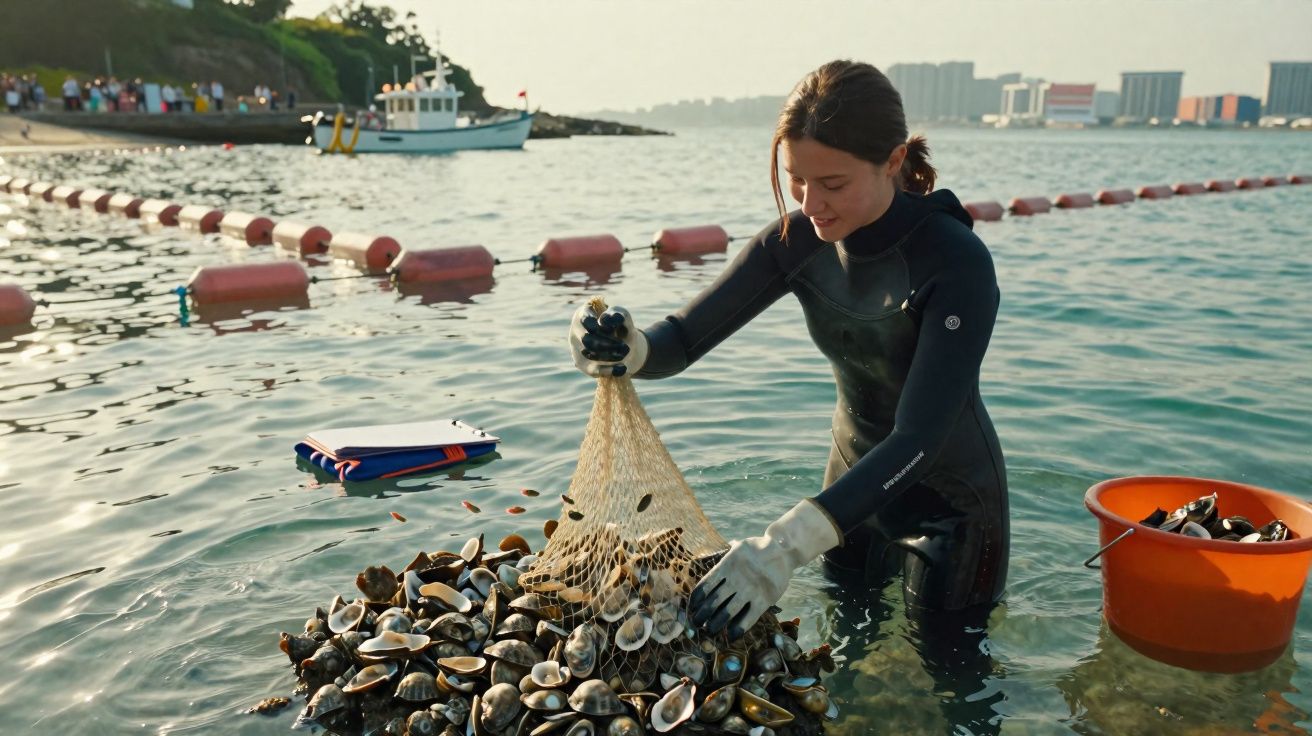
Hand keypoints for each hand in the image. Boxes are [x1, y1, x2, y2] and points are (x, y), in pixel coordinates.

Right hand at [568, 303, 648, 376]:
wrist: (626, 347)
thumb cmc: (621, 327)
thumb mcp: (623, 317)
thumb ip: (617, 315)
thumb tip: (605, 321)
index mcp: (583, 314)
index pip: (582, 316)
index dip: (588, 322)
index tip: (596, 328)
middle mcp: (576, 331)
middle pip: (586, 339)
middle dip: (607, 344)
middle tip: (625, 347)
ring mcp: (577, 348)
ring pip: (589, 355)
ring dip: (610, 355)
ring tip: (625, 353)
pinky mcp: (583, 364)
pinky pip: (592, 369)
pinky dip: (608, 370)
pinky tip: (622, 369)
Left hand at [688, 499, 842, 639]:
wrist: (783, 549)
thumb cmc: (758, 548)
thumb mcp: (737, 547)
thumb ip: (723, 556)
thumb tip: (705, 558)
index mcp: (727, 564)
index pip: (706, 584)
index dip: (697, 598)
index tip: (692, 607)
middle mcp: (736, 578)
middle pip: (714, 600)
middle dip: (703, 614)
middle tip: (697, 623)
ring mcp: (750, 590)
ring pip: (729, 611)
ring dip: (717, 623)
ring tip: (709, 630)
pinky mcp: (764, 599)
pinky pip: (749, 618)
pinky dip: (739, 628)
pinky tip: (731, 635)